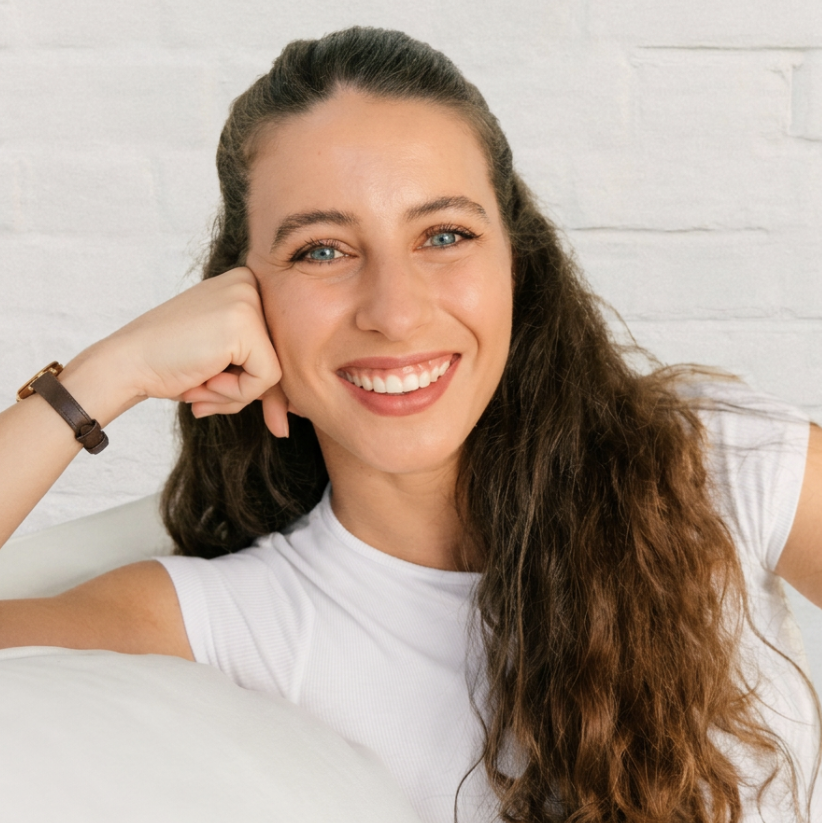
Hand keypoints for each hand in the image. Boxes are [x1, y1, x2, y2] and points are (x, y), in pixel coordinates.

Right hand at [81, 267, 289, 436]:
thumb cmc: (172, 365)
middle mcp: (251, 283)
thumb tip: (297, 413)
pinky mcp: (244, 323)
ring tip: (201, 387)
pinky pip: (266, 378)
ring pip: (277, 371)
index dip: (261, 382)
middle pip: (282, 356)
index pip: (279, 343)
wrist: (125, 365)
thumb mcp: (226, 364)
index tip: (238, 399)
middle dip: (250, 392)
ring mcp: (248, 298)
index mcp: (248, 285)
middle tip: (206, 397)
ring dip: (239, 395)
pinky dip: (237, 393)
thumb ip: (262, 378)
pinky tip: (204, 380)